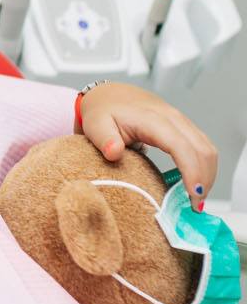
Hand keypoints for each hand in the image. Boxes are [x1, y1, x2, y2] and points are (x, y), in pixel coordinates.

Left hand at [77, 82, 218, 209]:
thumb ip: (103, 139)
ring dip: (207, 176)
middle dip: (204, 180)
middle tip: (194, 207)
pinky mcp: (185, 127)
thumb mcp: (95, 125)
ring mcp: (181, 121)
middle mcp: (172, 118)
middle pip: (202, 150)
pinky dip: (204, 167)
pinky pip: (203, 147)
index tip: (192, 197)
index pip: (181, 146)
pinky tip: (195, 184)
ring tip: (195, 200)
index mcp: (152, 119)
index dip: (191, 172)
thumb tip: (113, 152)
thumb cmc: (102, 111)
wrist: (109, 96)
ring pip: (208, 149)